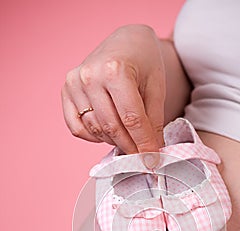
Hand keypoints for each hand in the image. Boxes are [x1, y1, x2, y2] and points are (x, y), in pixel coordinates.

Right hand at [62, 24, 164, 165]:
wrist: (126, 42)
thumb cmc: (144, 62)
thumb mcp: (156, 88)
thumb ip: (153, 121)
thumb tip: (152, 152)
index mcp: (114, 70)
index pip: (131, 119)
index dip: (143, 143)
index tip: (153, 160)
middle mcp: (89, 76)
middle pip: (112, 127)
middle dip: (130, 147)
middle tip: (143, 157)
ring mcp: (74, 84)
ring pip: (95, 130)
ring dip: (114, 142)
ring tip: (129, 140)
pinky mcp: (66, 92)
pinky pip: (77, 128)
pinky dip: (94, 136)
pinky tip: (109, 132)